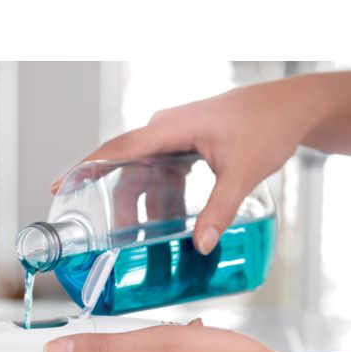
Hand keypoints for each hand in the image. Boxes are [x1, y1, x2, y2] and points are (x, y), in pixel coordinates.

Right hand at [52, 73, 343, 254]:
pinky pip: (163, 176)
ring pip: (146, 177)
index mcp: (171, 128)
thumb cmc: (268, 124)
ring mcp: (175, 138)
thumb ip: (221, 210)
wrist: (291, 106)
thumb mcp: (244, 172)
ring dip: (144, 208)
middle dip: (118, 206)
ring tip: (143, 239)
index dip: (86, 169)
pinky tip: (169, 223)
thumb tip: (201, 245)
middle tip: (108, 236)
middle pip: (128, 171)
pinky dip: (162, 200)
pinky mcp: (186, 146)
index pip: (118, 150)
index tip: (61, 186)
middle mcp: (167, 130)